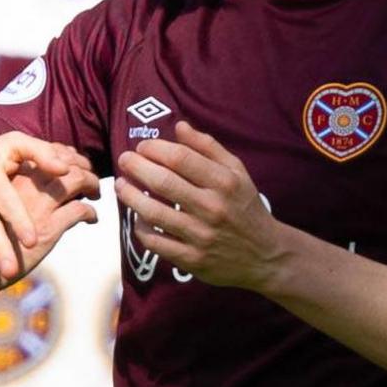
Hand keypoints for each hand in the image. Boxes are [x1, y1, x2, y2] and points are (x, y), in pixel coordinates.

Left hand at [114, 122, 282, 290]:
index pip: (180, 158)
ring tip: (120, 185)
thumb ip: (208, 147)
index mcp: (224, 182)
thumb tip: (179, 126)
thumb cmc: (245, 207)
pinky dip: (140, 228)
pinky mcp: (192, 260)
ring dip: (130, 196)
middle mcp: (213, 208)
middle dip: (136, 167)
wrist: (266, 255)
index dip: (155, 149)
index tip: (143, 147)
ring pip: (153, 213)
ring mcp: (201, 236)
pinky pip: (155, 242)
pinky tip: (137, 217)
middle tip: (124, 160)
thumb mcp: (237, 172)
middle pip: (163, 183)